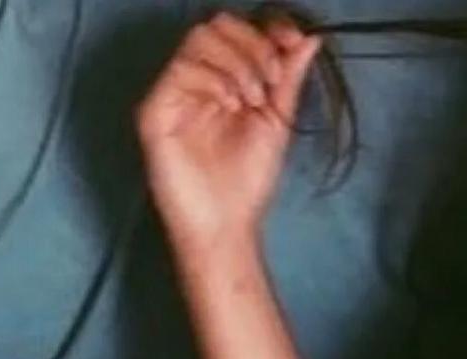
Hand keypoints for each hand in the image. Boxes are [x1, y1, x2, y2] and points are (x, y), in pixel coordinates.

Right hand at [137, 13, 319, 255]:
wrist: (225, 225)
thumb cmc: (247, 182)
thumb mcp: (277, 122)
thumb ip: (288, 78)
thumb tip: (311, 38)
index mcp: (225, 79)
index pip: (238, 30)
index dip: (267, 28)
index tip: (293, 42)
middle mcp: (198, 80)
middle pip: (218, 25)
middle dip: (253, 45)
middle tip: (271, 81)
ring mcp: (175, 92)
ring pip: (200, 38)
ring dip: (237, 62)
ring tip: (252, 100)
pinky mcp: (155, 108)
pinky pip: (182, 67)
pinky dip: (214, 78)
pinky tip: (229, 105)